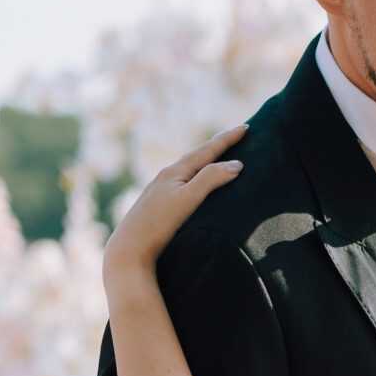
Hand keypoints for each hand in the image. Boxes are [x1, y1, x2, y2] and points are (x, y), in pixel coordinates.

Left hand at [102, 124, 247, 278]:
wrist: (129, 248)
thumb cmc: (158, 224)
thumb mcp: (188, 199)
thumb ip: (211, 179)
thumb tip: (236, 164)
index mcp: (175, 171)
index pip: (207, 150)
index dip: (227, 139)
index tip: (246, 126)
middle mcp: (166, 175)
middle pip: (197, 155)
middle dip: (217, 145)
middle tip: (236, 135)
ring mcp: (161, 189)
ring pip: (189, 167)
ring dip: (206, 159)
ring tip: (220, 155)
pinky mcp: (158, 203)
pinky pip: (184, 180)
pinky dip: (197, 174)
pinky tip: (195, 181)